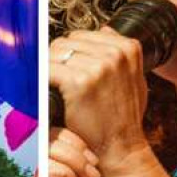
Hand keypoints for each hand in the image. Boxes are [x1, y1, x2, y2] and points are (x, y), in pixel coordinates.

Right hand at [48, 127, 97, 176]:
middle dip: (76, 149)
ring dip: (74, 164)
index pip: (52, 134)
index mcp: (44, 170)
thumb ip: (79, 173)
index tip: (92, 159)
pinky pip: (47, 170)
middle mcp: (31, 172)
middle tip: (92, 173)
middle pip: (48, 135)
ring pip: (48, 149)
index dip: (73, 139)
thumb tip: (85, 150)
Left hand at [50, 28, 171, 176]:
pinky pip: (48, 69)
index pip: (82, 36)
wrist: (120, 146)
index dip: (71, 53)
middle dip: (58, 60)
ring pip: (54, 54)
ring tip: (55, 87)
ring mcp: (98, 65)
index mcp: (129, 47)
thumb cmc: (123, 117)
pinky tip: (48, 92)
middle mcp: (115, 52)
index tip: (68, 70)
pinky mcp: (80, 80)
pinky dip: (43, 80)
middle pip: (66, 42)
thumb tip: (104, 30)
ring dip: (49, 70)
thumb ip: (121, 54)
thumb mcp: (134, 79)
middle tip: (59, 81)